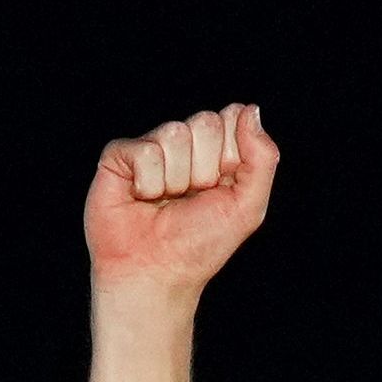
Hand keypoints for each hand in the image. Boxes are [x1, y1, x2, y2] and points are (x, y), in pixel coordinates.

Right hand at [87, 104, 279, 303]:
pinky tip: (141, 198)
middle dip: (205, 168)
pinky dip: (149, 182)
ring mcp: (151, 148)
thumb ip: (262, 157)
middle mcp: (185, 145)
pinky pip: (145, 150)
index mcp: (217, 151)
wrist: (156, 272)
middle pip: (205, 121)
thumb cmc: (201, 244)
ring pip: (175, 134)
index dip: (231, 156)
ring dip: (176, 179)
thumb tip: (251, 109)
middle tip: (191, 197)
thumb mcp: (248, 206)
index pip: (232, 119)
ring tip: (166, 201)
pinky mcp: (119, 156)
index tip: (222, 187)